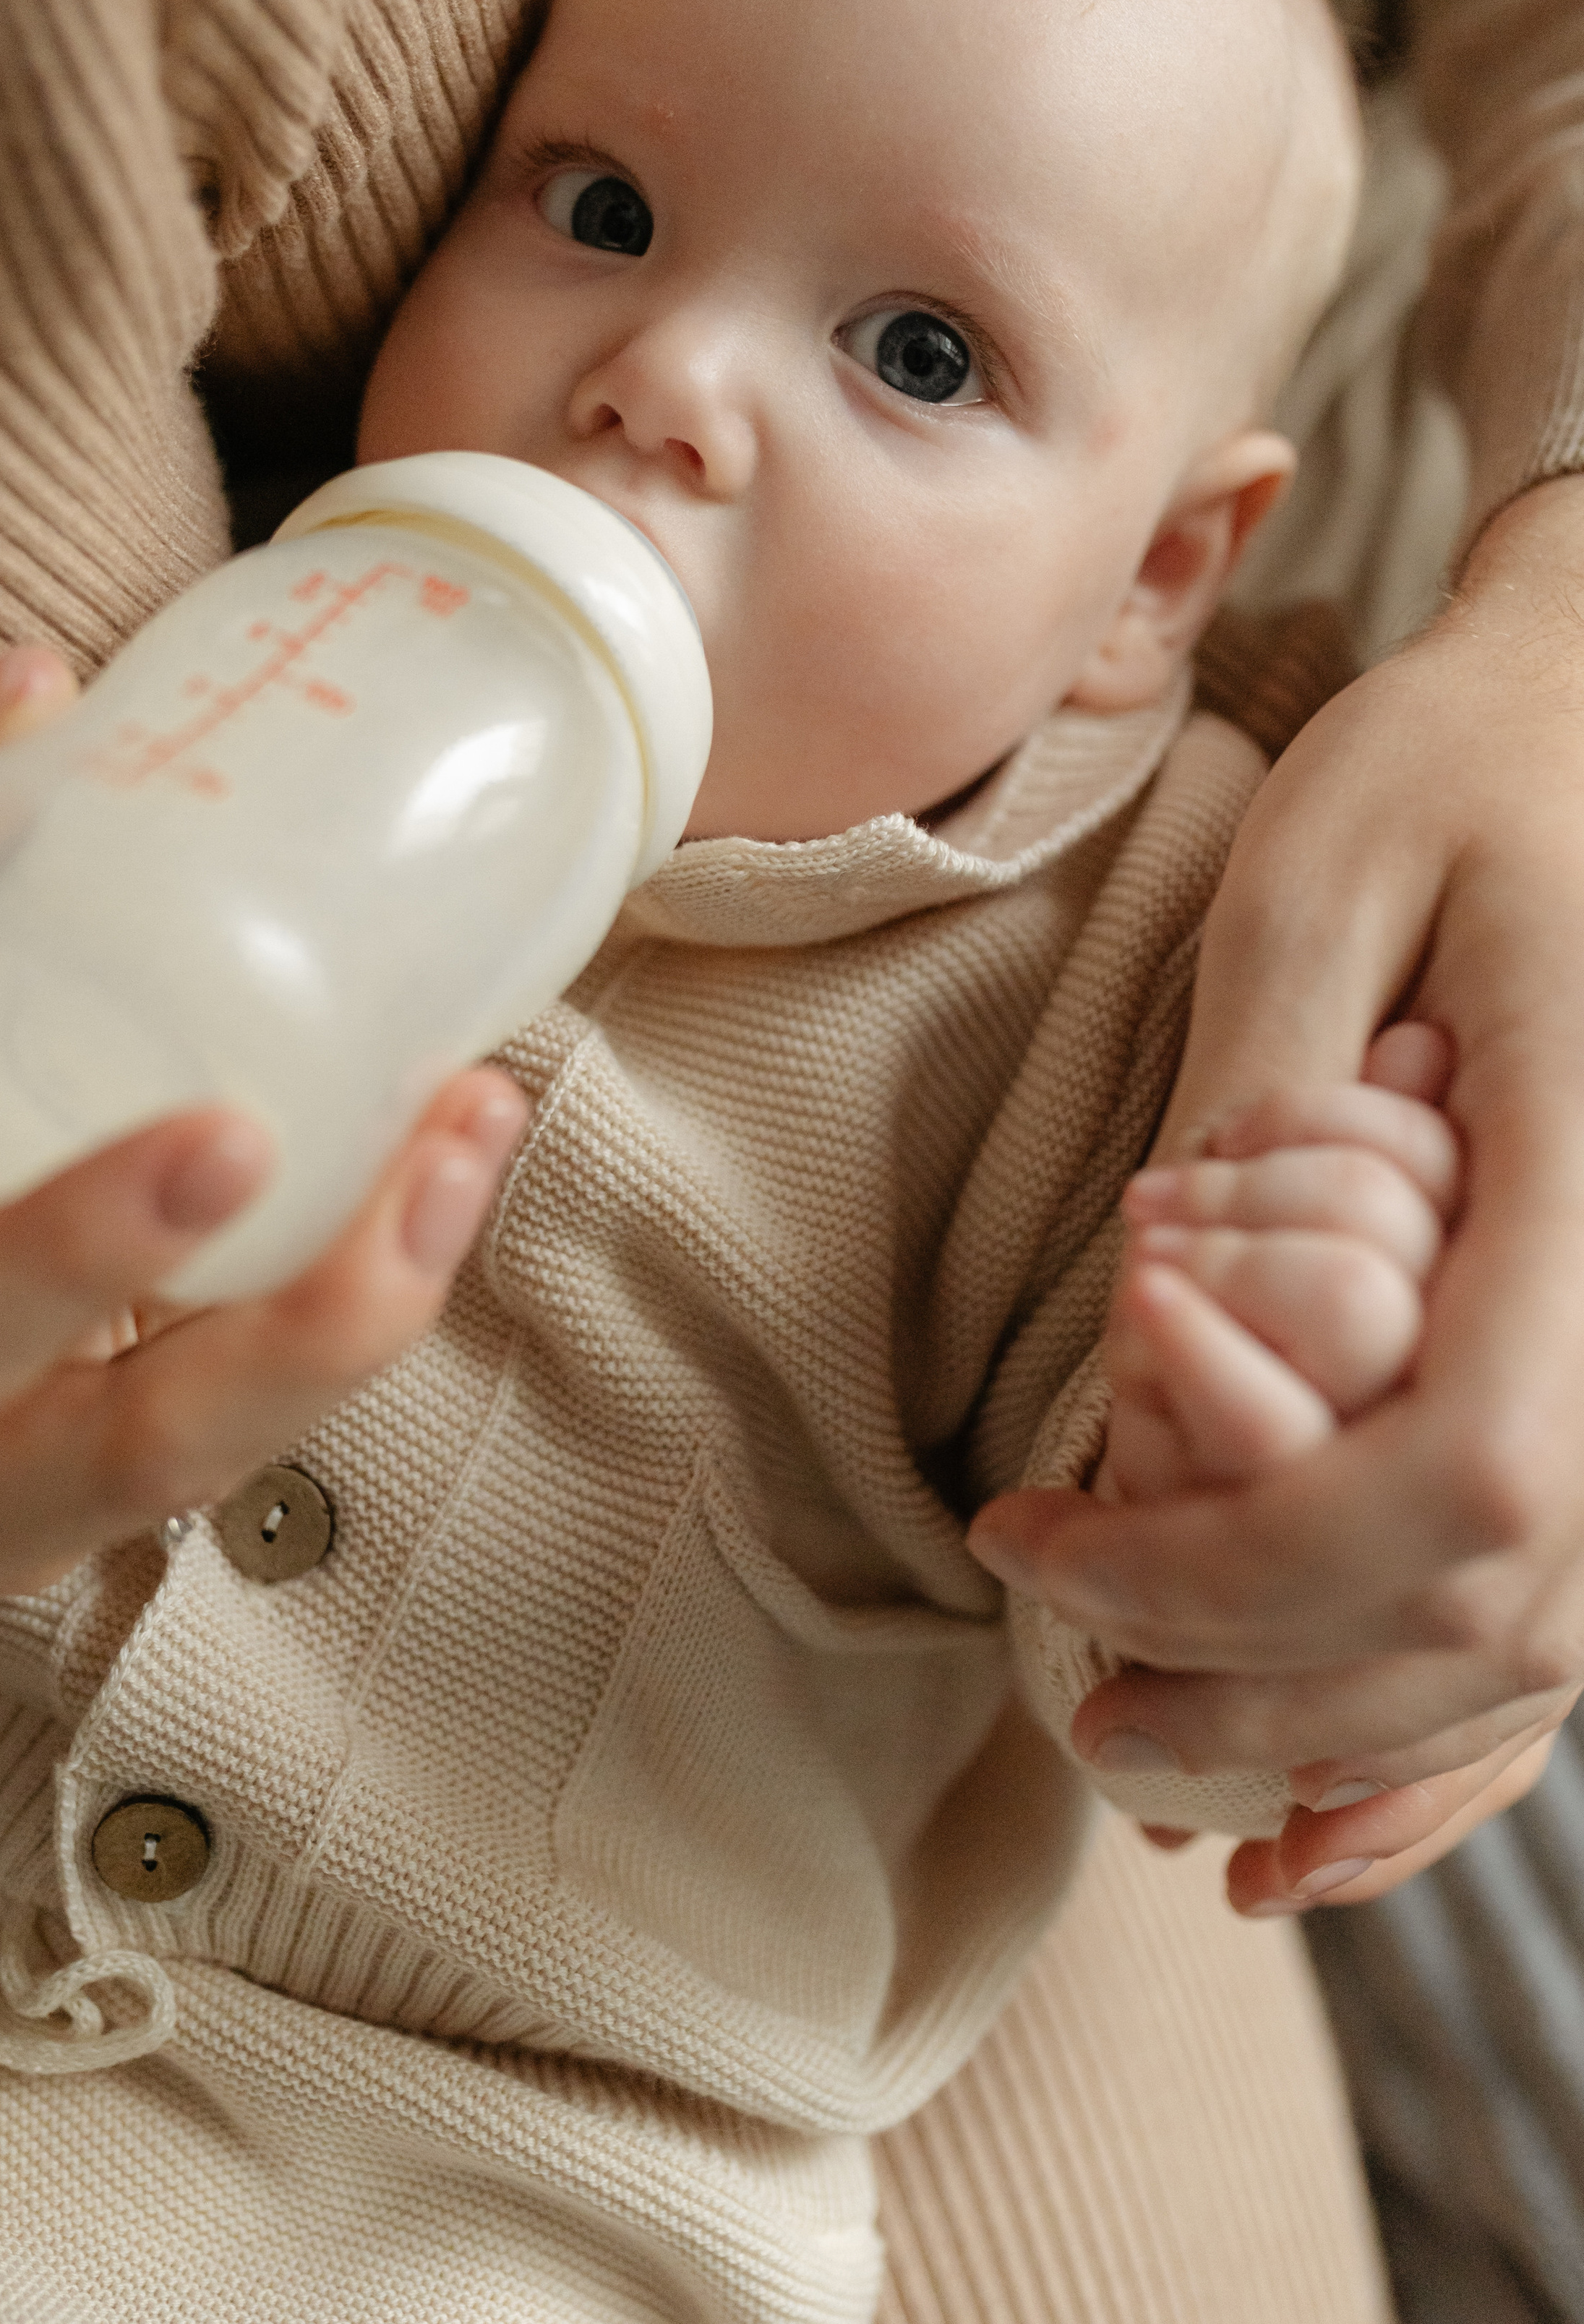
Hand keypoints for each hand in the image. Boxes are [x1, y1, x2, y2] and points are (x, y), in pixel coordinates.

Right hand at [0, 653, 527, 1635]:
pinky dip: (335, 1303)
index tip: (226, 1134)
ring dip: (368, 1306)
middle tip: (449, 1130)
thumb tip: (29, 690)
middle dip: (315, 1318)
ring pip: (217, 1459)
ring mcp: (7, 1534)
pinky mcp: (88, 1502)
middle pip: (133, 1461)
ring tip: (470, 1127)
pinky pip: (233, 1418)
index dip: (61, 1258)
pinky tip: (424, 1173)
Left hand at [968, 478, 1583, 1907]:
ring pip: (1545, 1638)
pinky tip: (1329, 1809)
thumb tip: (1155, 1339)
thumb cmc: (1463, 770)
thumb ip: (1249, 1109)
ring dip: (1347, 1735)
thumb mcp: (1316, 886)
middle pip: (1499, 1605)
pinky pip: (1570, 1598)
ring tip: (1157, 1748)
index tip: (1048, 1551)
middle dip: (1268, 1685)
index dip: (1246, 1571)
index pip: (1460, 1482)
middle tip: (1072, 1691)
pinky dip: (1449, 1727)